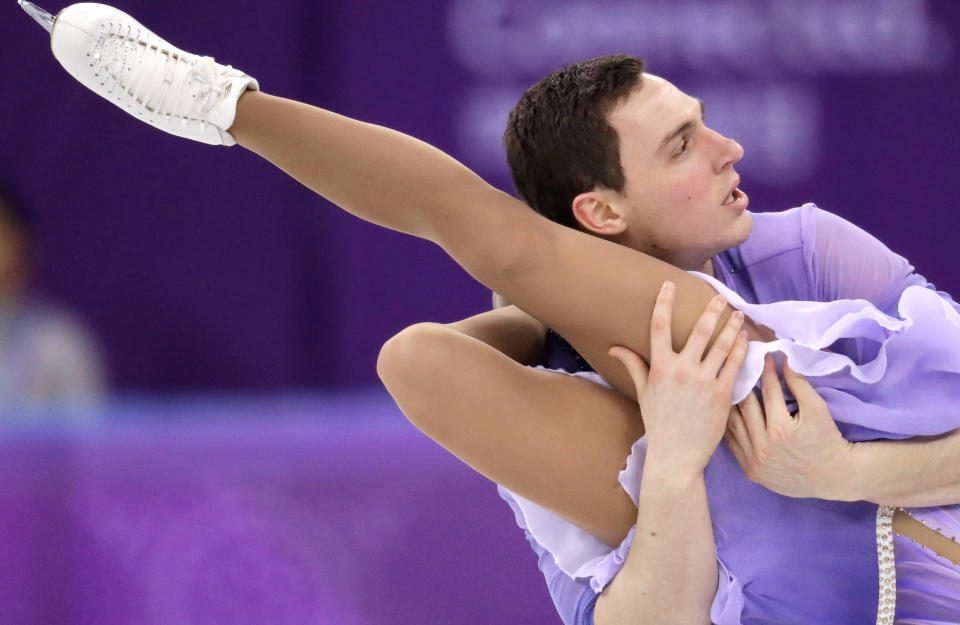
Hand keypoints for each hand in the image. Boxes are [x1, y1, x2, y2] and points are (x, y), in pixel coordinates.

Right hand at [609, 281, 748, 473]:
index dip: (663, 302)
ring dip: (731, 326)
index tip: (668, 285)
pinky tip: (744, 340)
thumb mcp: (643, 393)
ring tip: (737, 315)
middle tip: (720, 298)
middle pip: (699, 330)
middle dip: (711, 310)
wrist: (676, 454)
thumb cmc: (659, 423)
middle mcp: (682, 369)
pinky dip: (741, 349)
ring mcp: (704, 381)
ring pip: (722, 345)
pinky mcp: (722, 393)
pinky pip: (734, 365)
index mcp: (660, 367)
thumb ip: (634, 365)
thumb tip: (615, 348)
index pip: (659, 326)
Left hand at [724, 354, 855, 499]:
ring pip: (734, 425)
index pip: (769, 392)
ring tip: (731, 387)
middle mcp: (763, 446)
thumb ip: (800, 384)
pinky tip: (728, 412)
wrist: (833, 478)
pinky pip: (732, 444)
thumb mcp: (818, 410)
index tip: (765, 357)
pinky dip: (730, 426)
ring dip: (731, 404)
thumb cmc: (827, 441)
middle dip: (745, 383)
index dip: (767, 371)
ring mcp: (754, 461)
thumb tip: (785, 360)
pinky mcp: (750, 471)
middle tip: (742, 367)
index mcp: (780, 429)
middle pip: (746, 407)